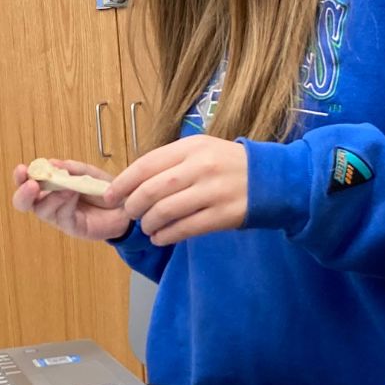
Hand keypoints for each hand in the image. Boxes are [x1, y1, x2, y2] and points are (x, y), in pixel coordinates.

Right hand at [11, 159, 131, 241]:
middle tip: (31, 185)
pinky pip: (62, 216)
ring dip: (50, 196)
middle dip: (23, 194)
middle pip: (25, 203)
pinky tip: (72, 193)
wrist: (127, 205)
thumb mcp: (88, 173)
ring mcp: (60, 216)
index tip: (22, 169)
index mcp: (50, 187)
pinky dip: (65, 203)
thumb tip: (52, 163)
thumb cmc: (104, 189)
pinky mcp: (72, 227)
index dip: (21, 177)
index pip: (28, 183)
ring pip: (42, 210)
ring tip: (65, 187)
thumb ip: (71, 169)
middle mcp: (50, 203)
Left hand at [104, 135, 246, 244]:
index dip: (123, 182)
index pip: (147, 164)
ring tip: (148, 228)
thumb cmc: (230, 165)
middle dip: (134, 205)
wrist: (274, 179)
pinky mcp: (223, 215)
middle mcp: (200, 167)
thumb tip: (134, 182)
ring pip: (166, 210)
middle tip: (130, 214)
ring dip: (149, 223)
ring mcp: (212, 191)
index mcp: (192, 147)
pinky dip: (167, 235)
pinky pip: (185, 228)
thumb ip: (171, 162)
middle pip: (152, 189)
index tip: (109, 196)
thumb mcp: (202, 150)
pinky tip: (161, 237)